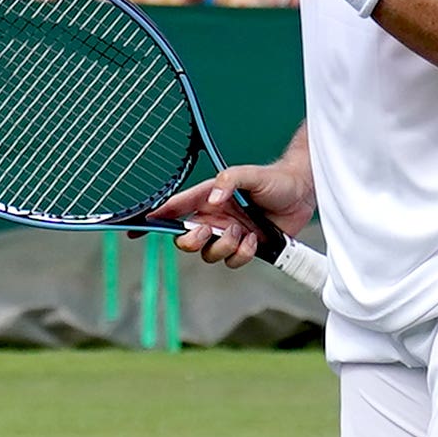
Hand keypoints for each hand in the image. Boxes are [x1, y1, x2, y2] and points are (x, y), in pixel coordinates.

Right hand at [156, 159, 314, 268]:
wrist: (302, 193)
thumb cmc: (275, 180)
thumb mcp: (250, 174)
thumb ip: (229, 181)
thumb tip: (213, 198)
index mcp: (207, 199)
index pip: (173, 210)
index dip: (153, 220)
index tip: (136, 230)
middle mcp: (215, 219)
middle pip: (186, 240)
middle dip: (192, 241)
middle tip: (207, 232)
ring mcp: (230, 235)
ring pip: (209, 254)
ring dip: (225, 246)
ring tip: (244, 232)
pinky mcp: (246, 248)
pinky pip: (233, 262)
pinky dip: (243, 254)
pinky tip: (255, 239)